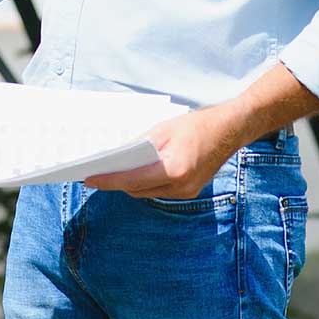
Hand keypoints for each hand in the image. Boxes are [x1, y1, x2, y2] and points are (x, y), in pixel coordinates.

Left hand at [84, 107, 241, 199]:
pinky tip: (136, 173)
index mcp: (173, 170)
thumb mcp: (162, 130)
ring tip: (112, 173)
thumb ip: (138, 146)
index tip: (89, 179)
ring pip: (148, 193)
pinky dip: (146, 183)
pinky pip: (160, 191)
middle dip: (117, 183)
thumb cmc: (196, 125)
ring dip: (131, 184)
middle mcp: (180, 187)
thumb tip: (117, 157)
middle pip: (138, 190)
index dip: (108, 180)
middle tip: (97, 174)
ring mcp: (187, 192)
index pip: (132, 180)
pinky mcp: (190, 191)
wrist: (229, 130)